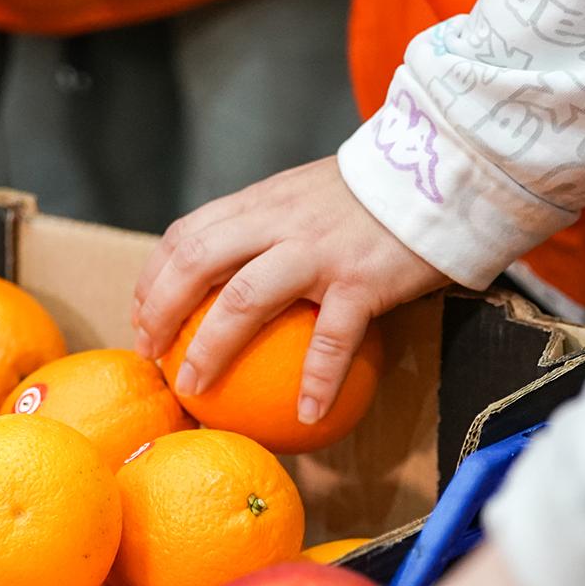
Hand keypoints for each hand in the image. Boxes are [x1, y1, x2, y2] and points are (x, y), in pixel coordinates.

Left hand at [133, 157, 446, 424]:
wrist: (443, 169)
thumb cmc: (376, 196)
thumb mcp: (308, 195)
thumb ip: (272, 225)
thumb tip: (239, 273)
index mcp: (262, 202)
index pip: (188, 233)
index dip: (154, 276)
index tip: (141, 314)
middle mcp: (280, 221)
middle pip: (197, 261)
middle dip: (159, 309)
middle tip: (150, 355)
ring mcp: (319, 250)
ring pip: (244, 298)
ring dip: (211, 348)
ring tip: (195, 390)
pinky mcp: (363, 279)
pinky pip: (331, 338)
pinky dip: (316, 380)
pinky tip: (306, 415)